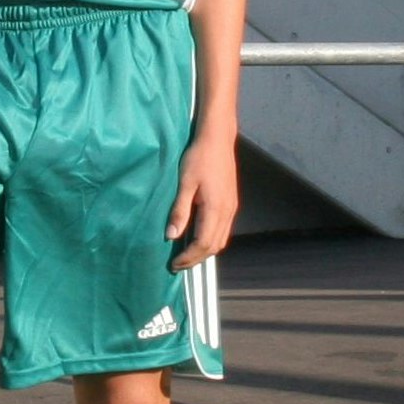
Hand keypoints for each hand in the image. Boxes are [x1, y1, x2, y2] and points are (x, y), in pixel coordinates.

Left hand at [166, 131, 237, 271]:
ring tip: (186, 255)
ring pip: (221, 240)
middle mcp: (227, 212)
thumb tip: (171, 236)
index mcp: (215, 209)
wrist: (218, 138)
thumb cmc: (199, 157)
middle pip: (214, 247)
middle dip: (196, 259)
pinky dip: (211, 240)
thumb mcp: (185, 183)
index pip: (203, 244)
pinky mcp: (231, 203)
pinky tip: (198, 238)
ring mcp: (232, 208)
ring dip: (204, 252)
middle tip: (178, 265)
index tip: (174, 264)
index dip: (188, 258)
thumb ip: (179, 211)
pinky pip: (223, 230)